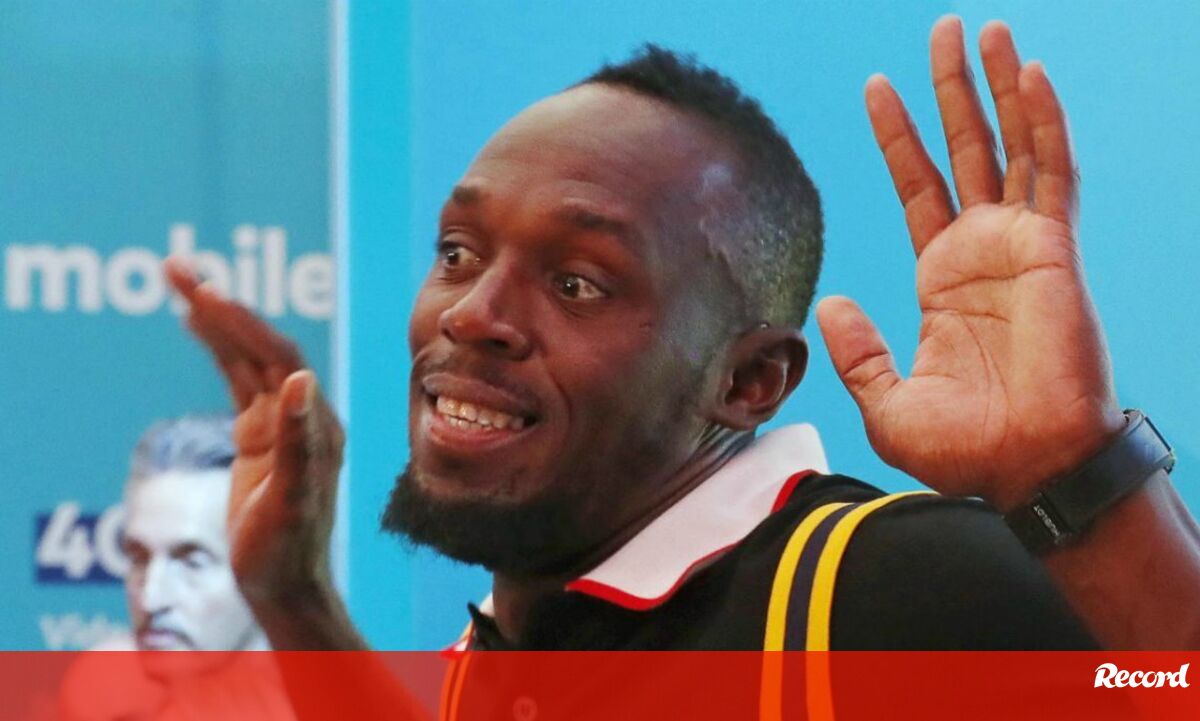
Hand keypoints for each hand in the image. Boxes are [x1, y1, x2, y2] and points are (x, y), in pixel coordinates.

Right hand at [165, 258, 344, 602]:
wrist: (285, 584)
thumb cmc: (288, 549)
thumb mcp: (291, 499)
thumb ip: (297, 440)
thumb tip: (301, 378)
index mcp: (317, 421)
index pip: (279, 357)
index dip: (244, 324)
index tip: (207, 292)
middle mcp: (304, 411)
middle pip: (260, 345)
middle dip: (221, 306)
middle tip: (176, 267)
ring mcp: (281, 420)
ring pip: (246, 357)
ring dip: (215, 319)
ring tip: (178, 279)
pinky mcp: (259, 433)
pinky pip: (237, 378)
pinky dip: (217, 349)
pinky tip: (196, 323)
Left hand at [816, 17, 1124, 510]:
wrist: (1024, 468)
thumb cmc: (965, 449)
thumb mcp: (887, 401)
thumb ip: (859, 350)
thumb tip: (830, 301)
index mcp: (942, 280)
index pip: (917, 187)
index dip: (899, 138)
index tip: (877, 87)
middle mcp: (982, 252)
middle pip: (963, 150)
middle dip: (951, 90)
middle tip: (942, 31)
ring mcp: (1020, 245)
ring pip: (1009, 146)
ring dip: (998, 88)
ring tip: (984, 31)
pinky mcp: (1053, 250)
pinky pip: (1051, 173)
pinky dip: (1043, 123)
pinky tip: (1029, 75)